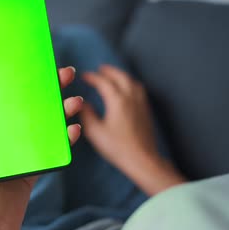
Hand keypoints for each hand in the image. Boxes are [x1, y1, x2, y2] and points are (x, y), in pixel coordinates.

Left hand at [0, 58, 81, 229]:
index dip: (15, 72)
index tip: (33, 56)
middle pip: (26, 103)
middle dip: (47, 88)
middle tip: (67, 74)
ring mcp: (15, 152)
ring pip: (42, 123)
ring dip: (60, 110)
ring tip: (76, 101)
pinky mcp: (30, 169)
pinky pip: (51, 148)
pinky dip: (64, 138)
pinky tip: (75, 130)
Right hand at [79, 65, 184, 194]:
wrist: (143, 160)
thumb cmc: (117, 147)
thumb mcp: (95, 132)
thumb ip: (86, 115)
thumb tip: (82, 103)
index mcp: (117, 101)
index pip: (104, 83)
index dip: (93, 77)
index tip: (84, 76)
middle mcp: (131, 98)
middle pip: (121, 77)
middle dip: (109, 71)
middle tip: (100, 69)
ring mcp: (141, 104)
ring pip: (132, 82)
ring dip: (122, 76)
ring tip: (114, 76)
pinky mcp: (146, 111)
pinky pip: (139, 90)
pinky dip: (130, 84)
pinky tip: (128, 91)